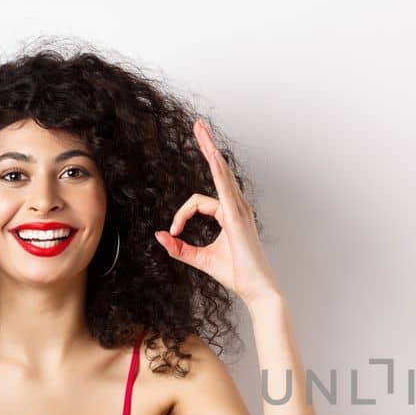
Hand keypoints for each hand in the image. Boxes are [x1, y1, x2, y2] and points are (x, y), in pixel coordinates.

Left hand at [154, 119, 280, 304]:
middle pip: (218, 170)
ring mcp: (239, 210)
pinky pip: (225, 188)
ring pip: (221, 173)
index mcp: (229, 215)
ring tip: (201, 130)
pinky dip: (218, 171)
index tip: (173, 234)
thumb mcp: (199, 259)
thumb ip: (179, 248)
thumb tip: (159, 235)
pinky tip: (212, 155)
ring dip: (210, 149)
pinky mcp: (237, 217)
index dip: (180, 215)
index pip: (198, 203)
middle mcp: (236, 207)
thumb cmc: (235, 274)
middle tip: (198, 125)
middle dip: (207, 147)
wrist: (256, 289)